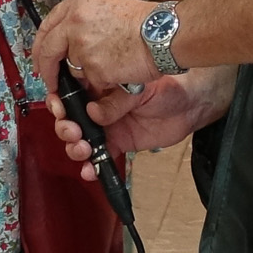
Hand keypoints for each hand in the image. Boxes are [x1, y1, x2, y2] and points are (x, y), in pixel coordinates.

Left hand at [30, 0, 159, 96]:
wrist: (165, 33)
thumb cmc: (146, 23)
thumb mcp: (108, 8)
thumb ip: (84, 22)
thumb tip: (70, 44)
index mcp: (78, 2)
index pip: (48, 25)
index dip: (42, 44)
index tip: (42, 57)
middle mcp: (74, 21)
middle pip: (48, 49)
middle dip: (47, 68)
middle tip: (50, 80)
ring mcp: (81, 45)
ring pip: (72, 68)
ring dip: (86, 73)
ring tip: (110, 65)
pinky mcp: (92, 67)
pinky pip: (91, 81)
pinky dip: (103, 81)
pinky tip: (119, 71)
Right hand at [46, 66, 236, 174]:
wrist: (194, 102)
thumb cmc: (169, 82)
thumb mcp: (140, 85)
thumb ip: (116, 99)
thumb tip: (94, 114)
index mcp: (99, 81)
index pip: (70, 90)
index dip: (59, 100)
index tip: (58, 107)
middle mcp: (98, 103)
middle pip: (69, 117)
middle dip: (64, 126)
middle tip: (72, 130)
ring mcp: (107, 125)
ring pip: (80, 138)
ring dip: (74, 146)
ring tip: (82, 148)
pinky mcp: (118, 143)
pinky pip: (99, 157)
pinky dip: (91, 167)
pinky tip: (89, 170)